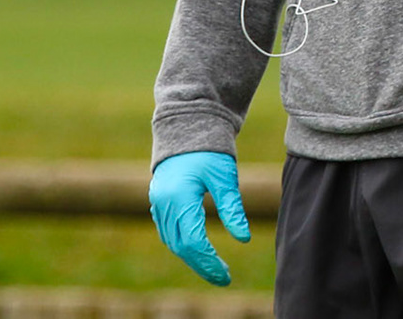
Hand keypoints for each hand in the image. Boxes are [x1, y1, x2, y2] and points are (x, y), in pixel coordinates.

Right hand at [148, 150, 249, 285]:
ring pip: (172, 241)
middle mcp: (163, 204)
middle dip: (202, 265)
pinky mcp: (158, 200)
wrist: (187, 125)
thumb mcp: (225, 177)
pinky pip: (167, 231)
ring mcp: (157, 202)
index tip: (226, 274)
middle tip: (223, 277)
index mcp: (179, 199)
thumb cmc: (210, 150)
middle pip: (181, 246)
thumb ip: (233, 208)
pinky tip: (197, 250)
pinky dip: (182, 244)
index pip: (194, 241)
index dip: (209, 261)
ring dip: (191, 257)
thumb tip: (244, 239)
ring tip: (214, 268)